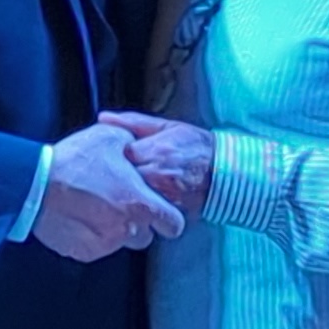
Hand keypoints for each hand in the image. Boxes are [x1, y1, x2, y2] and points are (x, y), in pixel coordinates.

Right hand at [32, 123, 184, 261]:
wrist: (33, 184)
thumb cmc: (72, 162)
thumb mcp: (110, 138)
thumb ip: (134, 147)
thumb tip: (138, 148)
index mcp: (140, 204)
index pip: (174, 224)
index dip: (168, 218)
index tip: (160, 213)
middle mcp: (126, 229)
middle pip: (146, 236)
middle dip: (138, 223)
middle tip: (119, 205)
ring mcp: (105, 244)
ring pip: (120, 242)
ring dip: (114, 230)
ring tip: (94, 208)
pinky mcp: (84, 253)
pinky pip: (96, 248)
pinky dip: (91, 237)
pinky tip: (80, 218)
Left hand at [97, 109, 213, 212]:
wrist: (225, 170)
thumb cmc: (195, 146)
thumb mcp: (166, 127)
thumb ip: (133, 122)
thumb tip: (103, 117)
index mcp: (152, 150)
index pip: (113, 155)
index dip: (110, 156)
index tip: (113, 155)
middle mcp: (155, 174)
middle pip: (118, 179)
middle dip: (115, 176)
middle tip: (116, 173)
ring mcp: (161, 195)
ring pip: (130, 197)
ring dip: (126, 191)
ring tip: (129, 185)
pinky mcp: (168, 211)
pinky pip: (144, 211)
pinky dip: (140, 206)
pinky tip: (142, 198)